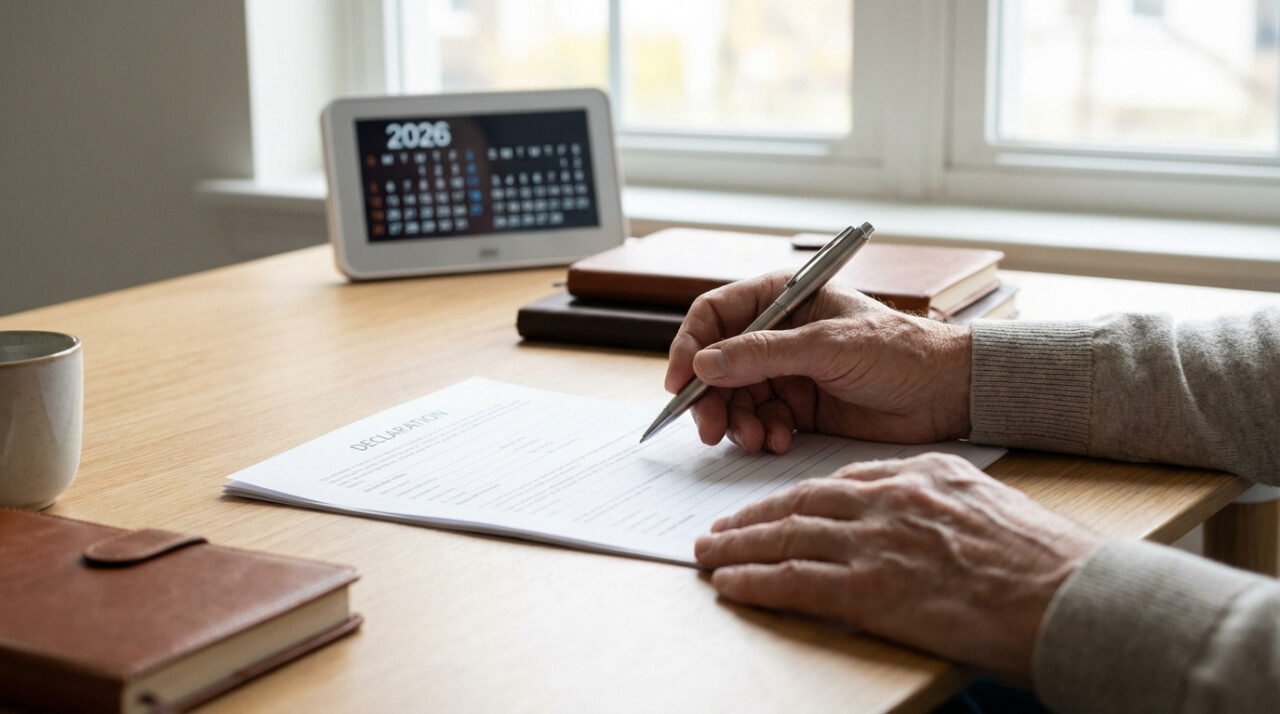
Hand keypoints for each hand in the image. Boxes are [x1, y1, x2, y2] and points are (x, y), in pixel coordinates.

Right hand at [664, 272, 971, 452]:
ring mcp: (787, 371)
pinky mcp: (799, 407)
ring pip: (735, 398)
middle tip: (711, 429)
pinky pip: (760, 421)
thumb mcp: (828, 346)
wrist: (946, 393)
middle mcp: (777, 332)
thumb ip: (763, 354)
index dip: (690, 346)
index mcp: (783, 297)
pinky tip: (781, 441)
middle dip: (712, 398)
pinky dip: (763, 434)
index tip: (680, 383)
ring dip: (738, 421)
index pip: (715, 315)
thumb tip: (704, 364)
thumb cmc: (900, 350)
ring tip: (758, 438)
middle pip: (717, 364)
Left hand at [694, 453, 1101, 677]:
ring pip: (787, 536)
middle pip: (801, 502)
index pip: (839, 481)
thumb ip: (941, 504)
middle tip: (719, 525)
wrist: (1072, 596)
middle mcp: (891, 500)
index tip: (771, 505)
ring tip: (707, 552)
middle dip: (753, 515)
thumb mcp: (988, 507)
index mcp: (920, 476)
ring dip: (739, 545)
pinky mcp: (872, 589)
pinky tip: (729, 584)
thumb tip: (914, 522)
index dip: (795, 496)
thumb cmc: (1045, 562)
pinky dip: (755, 581)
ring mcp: (877, 543)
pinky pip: (795, 581)